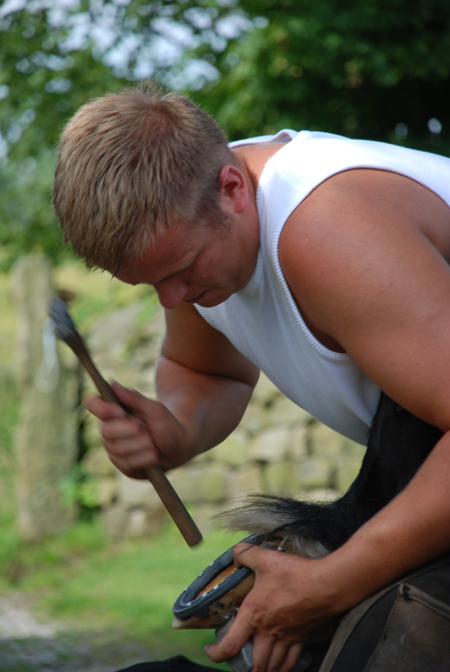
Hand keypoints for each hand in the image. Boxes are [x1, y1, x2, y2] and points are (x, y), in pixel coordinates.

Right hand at [84, 382, 191, 477]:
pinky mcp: (124, 466)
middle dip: (130, 430)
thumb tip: (113, 384)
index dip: (101, 408)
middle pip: (106, 431)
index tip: (120, 411)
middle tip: (144, 428)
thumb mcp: (154, 408)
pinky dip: (144, 458)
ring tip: (153, 442)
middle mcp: (110, 431)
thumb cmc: (166, 423)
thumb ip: (135, 398)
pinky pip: (127, 464)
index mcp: (114, 412)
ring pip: (118, 449)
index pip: (92, 404)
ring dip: (141, 444)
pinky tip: (153, 454)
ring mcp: (115, 450)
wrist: (180, 445)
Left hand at [205, 542, 338, 671]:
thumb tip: (235, 554)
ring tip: (257, 669)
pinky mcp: (301, 637)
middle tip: (237, 665)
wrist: (325, 585)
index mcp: (254, 614)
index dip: (217, 654)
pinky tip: (280, 668)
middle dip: (244, 668)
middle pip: (254, 662)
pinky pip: (290, 662)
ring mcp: (286, 637)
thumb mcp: (266, 558)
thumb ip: (246, 554)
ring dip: (263, 670)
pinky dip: (283, 668)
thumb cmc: (295, 574)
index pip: (230, 645)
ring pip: (271, 665)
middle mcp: (268, 631)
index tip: (211, 651)